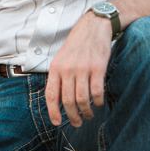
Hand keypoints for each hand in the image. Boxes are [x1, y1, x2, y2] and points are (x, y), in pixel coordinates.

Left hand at [45, 12, 113, 127]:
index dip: (53, 111)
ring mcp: (83, 69)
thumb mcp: (62, 58)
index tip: (57, 123)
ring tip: (89, 115)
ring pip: (82, 100)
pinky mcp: (97, 68)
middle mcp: (68, 69)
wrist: (93, 27)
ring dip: (86, 112)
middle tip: (77, 123)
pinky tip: (98, 103)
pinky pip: (96, 92)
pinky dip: (97, 102)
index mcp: (56, 67)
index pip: (51, 94)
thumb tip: (57, 101)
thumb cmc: (77, 45)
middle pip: (68, 101)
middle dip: (73, 116)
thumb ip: (59, 77)